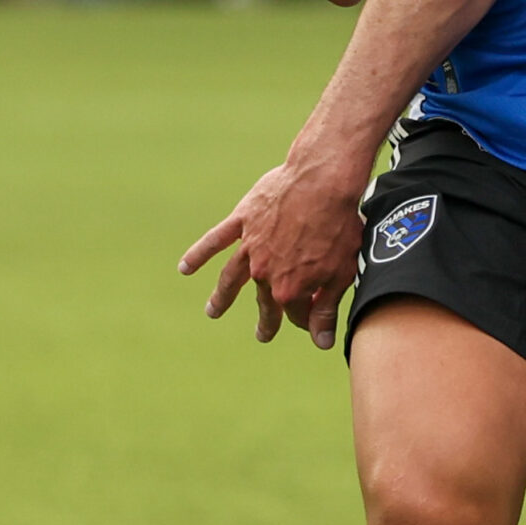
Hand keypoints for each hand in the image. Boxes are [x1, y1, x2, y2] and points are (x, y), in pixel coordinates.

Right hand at [178, 154, 365, 350]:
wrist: (323, 181)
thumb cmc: (339, 225)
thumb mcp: (341, 272)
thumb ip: (327, 308)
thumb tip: (321, 343)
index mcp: (290, 288)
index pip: (297, 313)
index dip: (308, 319)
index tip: (315, 322)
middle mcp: (264, 272)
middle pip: (265, 302)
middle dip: (266, 321)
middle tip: (262, 334)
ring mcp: (250, 246)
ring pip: (231, 278)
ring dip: (221, 297)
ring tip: (212, 312)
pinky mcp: (242, 221)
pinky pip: (215, 240)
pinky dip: (198, 254)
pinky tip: (184, 268)